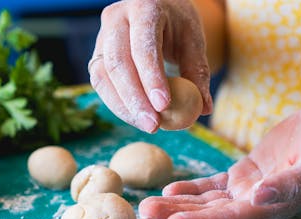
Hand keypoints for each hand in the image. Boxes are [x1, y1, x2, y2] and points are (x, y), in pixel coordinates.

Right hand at [89, 0, 212, 132]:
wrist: (155, 10)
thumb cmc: (177, 25)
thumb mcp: (193, 41)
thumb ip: (198, 72)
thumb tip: (204, 108)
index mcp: (144, 8)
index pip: (143, 46)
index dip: (151, 78)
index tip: (164, 106)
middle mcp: (116, 19)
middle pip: (118, 63)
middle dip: (135, 99)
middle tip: (154, 125)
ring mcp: (101, 37)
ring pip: (103, 77)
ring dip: (124, 107)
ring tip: (148, 125)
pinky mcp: (96, 56)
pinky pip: (101, 84)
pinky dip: (117, 104)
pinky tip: (136, 117)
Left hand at [139, 104, 300, 218]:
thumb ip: (291, 182)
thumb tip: (259, 197)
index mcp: (271, 206)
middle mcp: (255, 203)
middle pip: (209, 213)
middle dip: (177, 214)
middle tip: (144, 211)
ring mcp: (247, 189)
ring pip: (206, 200)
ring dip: (177, 203)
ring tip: (148, 202)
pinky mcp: (243, 173)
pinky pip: (213, 184)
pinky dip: (192, 188)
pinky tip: (170, 188)